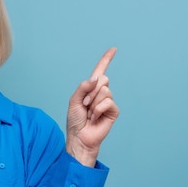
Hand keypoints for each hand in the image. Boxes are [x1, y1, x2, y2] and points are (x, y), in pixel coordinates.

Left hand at [66, 47, 118, 166]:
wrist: (79, 137)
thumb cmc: (75, 121)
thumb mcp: (74, 101)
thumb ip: (82, 87)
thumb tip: (95, 78)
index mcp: (90, 89)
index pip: (99, 71)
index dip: (106, 60)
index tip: (113, 49)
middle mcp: (101, 93)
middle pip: (102, 79)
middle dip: (90, 92)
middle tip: (85, 105)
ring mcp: (108, 102)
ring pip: (104, 90)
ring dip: (93, 103)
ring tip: (89, 114)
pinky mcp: (113, 111)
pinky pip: (108, 101)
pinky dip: (98, 109)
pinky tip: (95, 118)